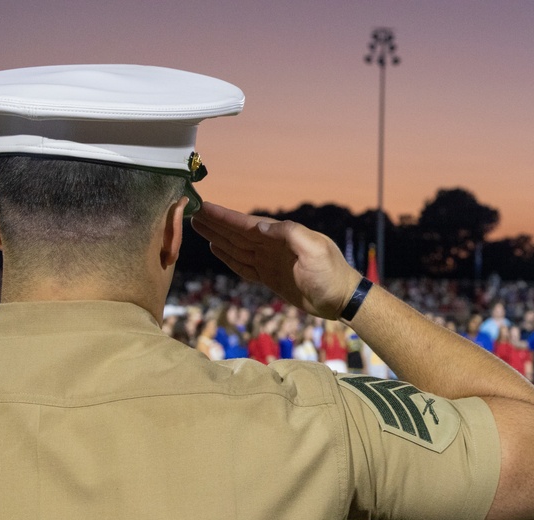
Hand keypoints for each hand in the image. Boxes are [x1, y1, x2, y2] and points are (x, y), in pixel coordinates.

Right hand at [192, 202, 360, 318]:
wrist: (342, 299)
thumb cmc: (332, 273)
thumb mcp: (315, 249)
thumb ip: (289, 234)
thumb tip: (259, 227)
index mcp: (282, 235)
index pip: (247, 224)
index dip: (225, 216)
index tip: (204, 206)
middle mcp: (273, 246)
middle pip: (237, 233)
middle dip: (215, 223)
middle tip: (192, 212)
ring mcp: (270, 262)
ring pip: (237, 247)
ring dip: (217, 237)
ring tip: (198, 227)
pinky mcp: (270, 278)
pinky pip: (244, 265)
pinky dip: (229, 257)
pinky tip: (216, 249)